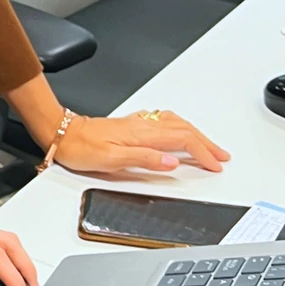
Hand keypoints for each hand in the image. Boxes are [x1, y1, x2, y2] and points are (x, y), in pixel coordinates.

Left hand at [53, 110, 229, 174]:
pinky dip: (180, 127)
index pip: (183, 140)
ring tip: (209, 145)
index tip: (215, 164)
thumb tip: (171, 163)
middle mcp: (143, 125)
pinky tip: (179, 130)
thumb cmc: (82, 147)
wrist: (63, 133)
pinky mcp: (131, 124)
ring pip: (177, 124)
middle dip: (206, 143)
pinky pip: (164, 121)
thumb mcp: (111, 159)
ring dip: (196, 134)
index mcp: (142, 134)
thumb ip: (143, 160)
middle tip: (222, 156)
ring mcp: (138, 123)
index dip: (202, 152)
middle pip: (185, 130)